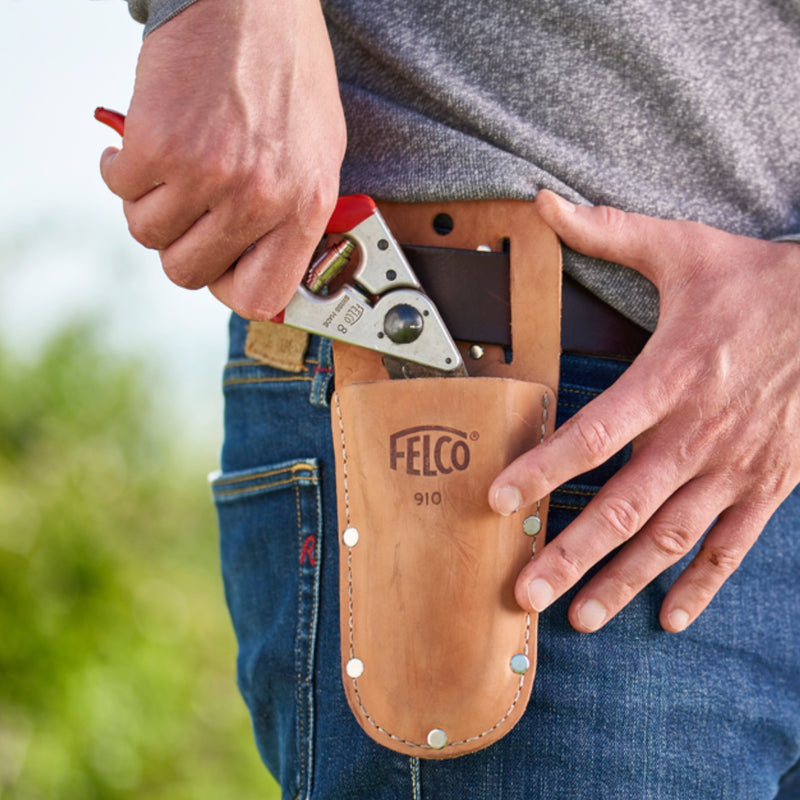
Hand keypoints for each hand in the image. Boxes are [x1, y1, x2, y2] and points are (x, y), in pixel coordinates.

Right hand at [100, 0, 345, 318]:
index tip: (222, 269)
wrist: (250, 0)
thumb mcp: (321, 154)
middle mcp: (259, 199)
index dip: (232, 289)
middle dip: (182, 246)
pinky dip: (122, 170)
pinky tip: (145, 144)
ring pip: (148, 235)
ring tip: (172, 170)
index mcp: (305, 207)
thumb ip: (297, 217)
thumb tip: (272, 268)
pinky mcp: (158, 145)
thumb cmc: (288, 74)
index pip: (262, 298)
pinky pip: (120, 190)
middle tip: (189, 213)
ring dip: (152, 206)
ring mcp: (207, 175)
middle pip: (190, 273)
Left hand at [490, 190, 799, 632]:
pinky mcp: (770, 486)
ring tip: (579, 618)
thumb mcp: (682, 247)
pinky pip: (732, 546)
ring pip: (672, 537)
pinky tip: (669, 618)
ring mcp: (737, 467)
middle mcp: (699, 433)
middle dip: (571, 552)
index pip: (594, 434)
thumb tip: (542, 200)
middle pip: (625, 505)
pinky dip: (702, 585)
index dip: (543, 469)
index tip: (499, 503)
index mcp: (671, 378)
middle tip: (523, 591)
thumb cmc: (756, 282)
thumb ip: (607, 230)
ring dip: (624, 581)